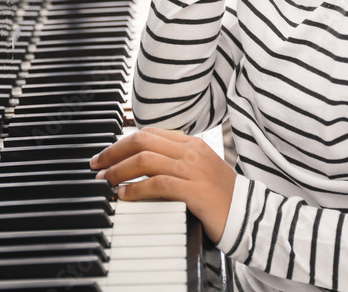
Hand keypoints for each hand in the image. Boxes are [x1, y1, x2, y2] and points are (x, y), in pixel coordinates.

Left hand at [90, 127, 235, 243]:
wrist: (249, 214)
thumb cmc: (221, 196)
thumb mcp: (198, 170)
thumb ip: (174, 161)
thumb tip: (139, 163)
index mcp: (191, 143)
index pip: (149, 133)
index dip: (123, 141)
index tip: (106, 154)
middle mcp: (191, 152)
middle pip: (142, 141)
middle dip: (114, 151)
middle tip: (97, 164)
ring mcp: (194, 170)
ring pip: (146, 160)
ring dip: (119, 170)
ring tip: (105, 180)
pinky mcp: (194, 191)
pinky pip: (157, 184)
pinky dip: (135, 189)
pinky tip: (123, 195)